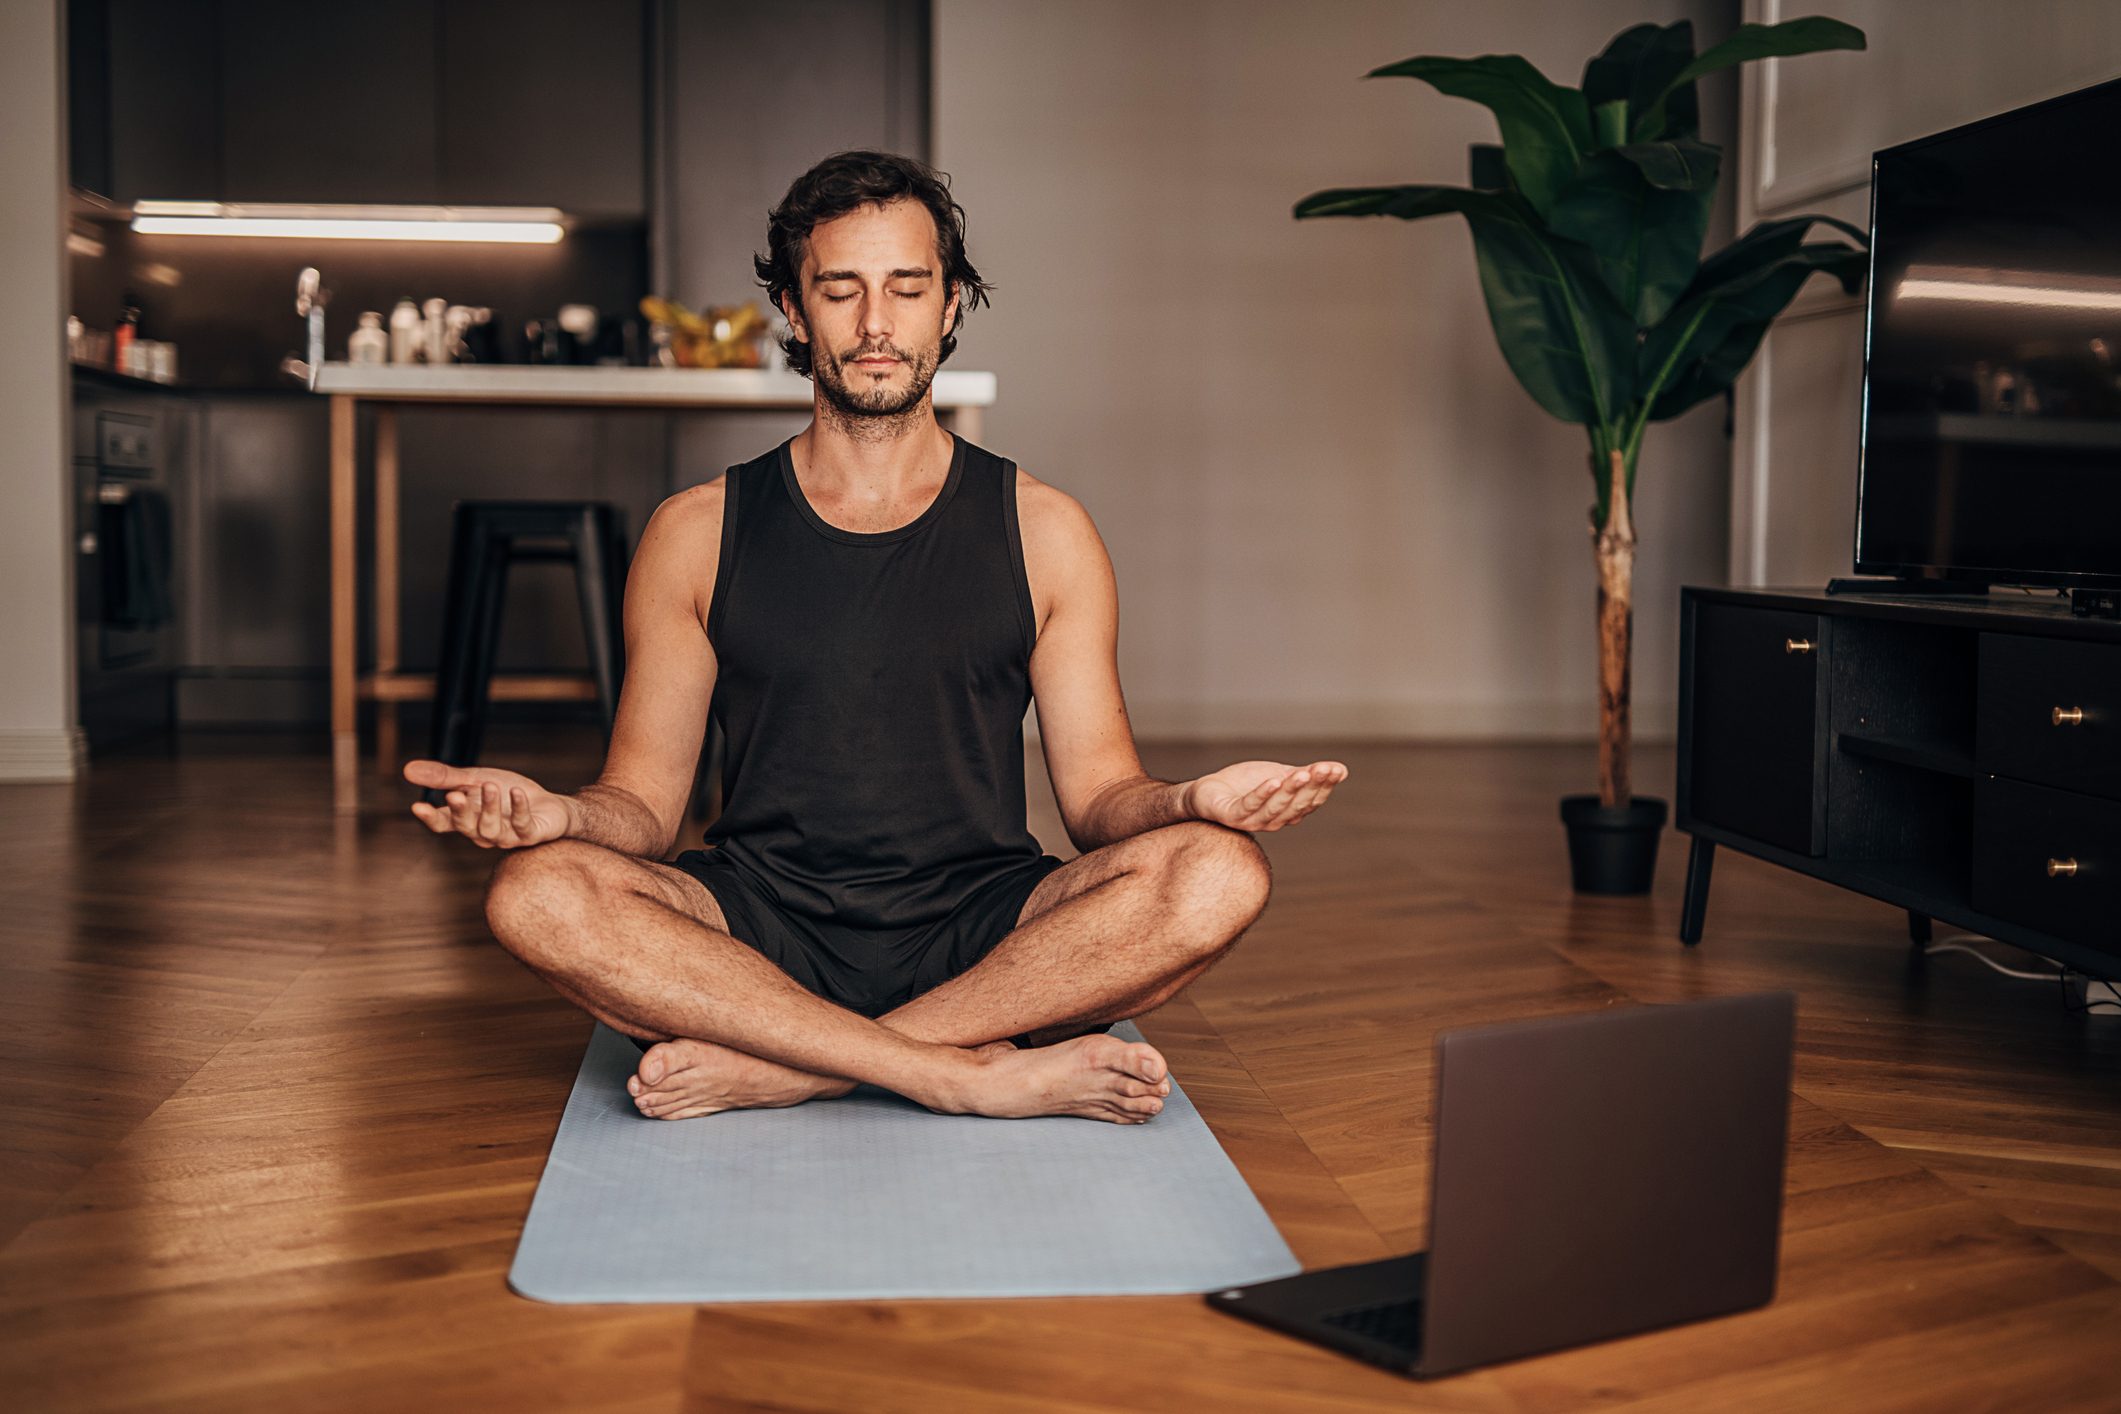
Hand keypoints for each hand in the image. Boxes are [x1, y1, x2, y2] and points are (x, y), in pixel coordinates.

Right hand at [402, 759, 571, 848]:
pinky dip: (518, 808)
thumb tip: (407, 770)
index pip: (443, 823)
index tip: (417, 806)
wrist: (549, 807)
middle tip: (455, 794)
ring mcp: (507, 837)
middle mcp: (484, 832)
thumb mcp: (475, 780)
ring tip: (490, 786)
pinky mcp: (530, 835)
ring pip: (492, 829)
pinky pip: (522, 825)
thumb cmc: (509, 795)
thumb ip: (445, 778)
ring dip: (490, 807)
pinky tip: (516, 793)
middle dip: (460, 812)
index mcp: (467, 819)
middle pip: (466, 827)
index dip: (431, 818)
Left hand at [1185, 759, 1347, 831]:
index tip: (1336, 769)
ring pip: (1276, 807)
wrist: (1208, 791)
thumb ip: (1308, 775)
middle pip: (1297, 805)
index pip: (1311, 800)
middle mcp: (1274, 821)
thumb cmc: (1245, 785)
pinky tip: (1273, 780)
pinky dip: (1262, 794)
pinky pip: (1249, 806)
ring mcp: (1252, 821)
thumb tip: (1342, 770)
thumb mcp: (1280, 775)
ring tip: (1303, 773)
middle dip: (1312, 786)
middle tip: (1323, 769)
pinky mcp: (1232, 817)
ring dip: (1291, 790)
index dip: (1324, 786)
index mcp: (1288, 812)